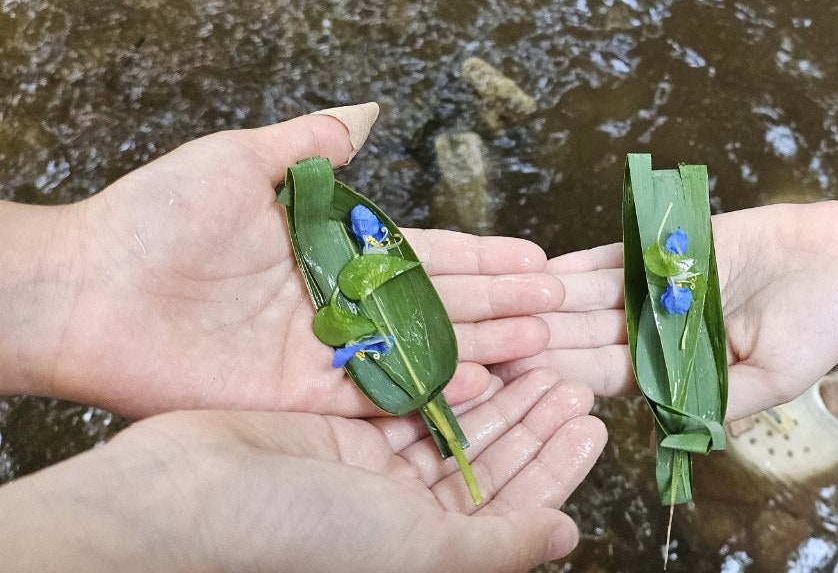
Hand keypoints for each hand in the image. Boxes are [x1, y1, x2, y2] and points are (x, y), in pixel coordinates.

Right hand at [0, 368, 606, 572]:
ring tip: (541, 356)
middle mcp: (401, 519)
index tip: (594, 423)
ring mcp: (367, 475)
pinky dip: (443, 378)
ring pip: (452, 428)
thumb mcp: (417, 549)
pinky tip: (476, 351)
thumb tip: (568, 539)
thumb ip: (497, 546)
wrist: (179, 502)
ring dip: (497, 395)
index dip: (557, 469)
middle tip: (575, 377)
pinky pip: (406, 403)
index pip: (513, 510)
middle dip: (533, 422)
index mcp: (425, 554)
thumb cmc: (297, 537)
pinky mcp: (335, 434)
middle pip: (488, 465)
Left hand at [1, 104, 564, 417]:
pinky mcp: (301, 397)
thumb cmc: (155, 215)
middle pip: (437, 303)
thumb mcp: (240, 160)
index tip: (534, 256)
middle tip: (559, 303)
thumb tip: (365, 113)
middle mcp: (339, 303)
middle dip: (501, 302)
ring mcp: (324, 354)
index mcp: (332, 250)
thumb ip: (309, 143)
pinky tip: (482, 382)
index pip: (426, 253)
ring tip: (541, 341)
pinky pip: (379, 395)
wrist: (87, 287)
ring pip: (421, 349)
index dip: (482, 256)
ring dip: (483, 345)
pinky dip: (431, 390)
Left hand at [496, 189, 837, 419]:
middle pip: (584, 334)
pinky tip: (539, 267)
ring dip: (546, 299)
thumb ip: (717, 401)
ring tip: (498, 305)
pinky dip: (581, 260)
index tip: (512, 383)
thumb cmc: (820, 329)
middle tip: (481, 343)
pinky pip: (620, 252)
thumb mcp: (772, 379)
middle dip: (535, 339)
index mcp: (673, 368)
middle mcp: (656, 328)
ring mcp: (658, 284)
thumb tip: (666, 431)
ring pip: (590, 294)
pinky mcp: (669, 244)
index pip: (604, 376)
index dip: (559, 377)